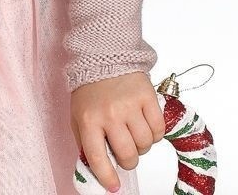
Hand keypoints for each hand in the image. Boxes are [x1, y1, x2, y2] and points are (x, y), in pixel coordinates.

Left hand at [70, 71, 165, 192]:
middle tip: (125, 149)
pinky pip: (159, 130)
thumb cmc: (90, 90)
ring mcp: (129, 105)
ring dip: (142, 144)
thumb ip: (86, 144)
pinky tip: (145, 122)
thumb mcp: (79, 116)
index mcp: (88, 120)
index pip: (98, 159)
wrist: (102, 55)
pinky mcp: (147, 97)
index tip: (113, 186)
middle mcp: (109, 114)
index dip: (107, 178)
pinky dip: (155, 132)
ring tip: (133, 130)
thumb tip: (98, 172)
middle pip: (128, 155)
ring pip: (146, 144)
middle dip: (129, 159)